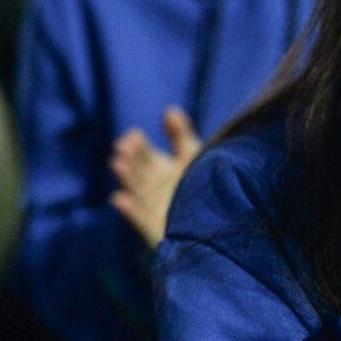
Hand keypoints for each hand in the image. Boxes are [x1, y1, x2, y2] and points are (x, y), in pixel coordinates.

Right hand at [109, 106, 201, 247]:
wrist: (221, 222)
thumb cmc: (205, 185)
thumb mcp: (193, 156)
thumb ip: (180, 136)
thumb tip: (169, 110)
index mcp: (161, 171)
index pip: (145, 156)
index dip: (138, 146)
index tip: (133, 135)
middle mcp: (154, 189)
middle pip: (139, 172)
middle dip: (130, 160)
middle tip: (123, 148)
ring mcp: (154, 210)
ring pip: (137, 193)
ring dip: (127, 179)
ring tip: (118, 165)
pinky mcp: (157, 230)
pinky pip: (141, 220)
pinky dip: (130, 211)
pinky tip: (120, 199)